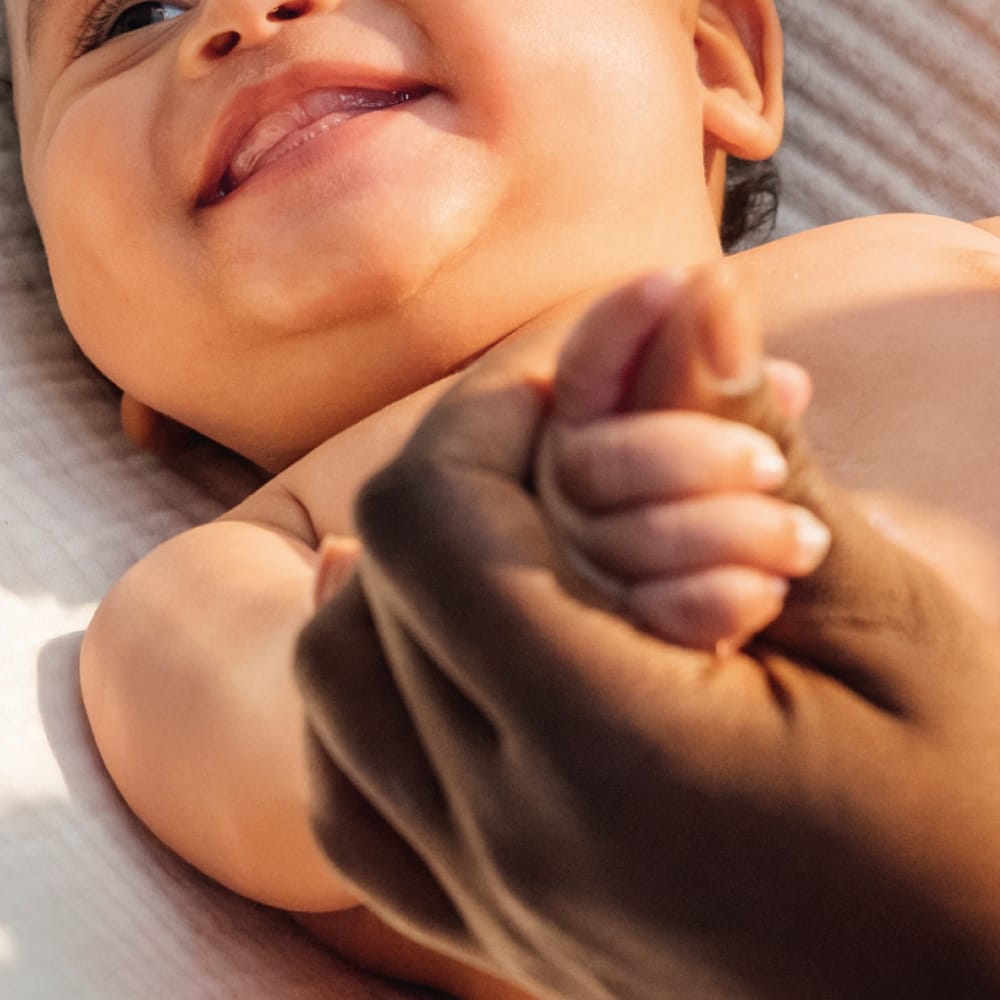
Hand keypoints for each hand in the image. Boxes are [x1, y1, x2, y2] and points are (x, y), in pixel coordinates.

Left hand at [296, 273, 999, 999]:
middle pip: (380, 586)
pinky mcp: (489, 929)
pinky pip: (354, 798)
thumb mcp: (882, 621)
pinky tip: (433, 642)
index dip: (488, 416)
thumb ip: (754, 458)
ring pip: (338, 683)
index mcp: (617, 753)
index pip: (433, 524)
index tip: (578, 381)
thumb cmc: (972, 832)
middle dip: (465, 471)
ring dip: (402, 573)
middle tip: (570, 437)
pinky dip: (374, 692)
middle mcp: (514, 838)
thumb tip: (691, 296)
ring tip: (508, 520)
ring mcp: (488, 898)